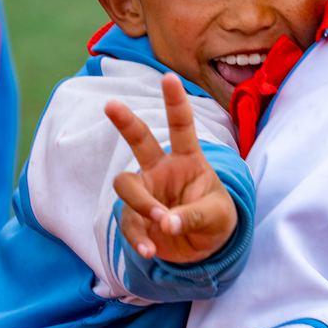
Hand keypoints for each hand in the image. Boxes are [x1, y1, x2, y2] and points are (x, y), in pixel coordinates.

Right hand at [107, 73, 237, 264]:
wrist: (206, 249)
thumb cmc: (216, 219)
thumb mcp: (216, 216)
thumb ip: (192, 216)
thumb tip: (165, 223)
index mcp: (189, 160)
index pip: (181, 127)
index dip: (175, 102)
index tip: (169, 77)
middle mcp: (162, 170)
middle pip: (139, 141)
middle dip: (125, 122)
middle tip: (110, 104)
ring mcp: (147, 191)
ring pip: (127, 185)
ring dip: (142, 204)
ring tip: (162, 223)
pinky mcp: (136, 217)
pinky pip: (128, 222)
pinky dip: (138, 237)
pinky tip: (150, 250)